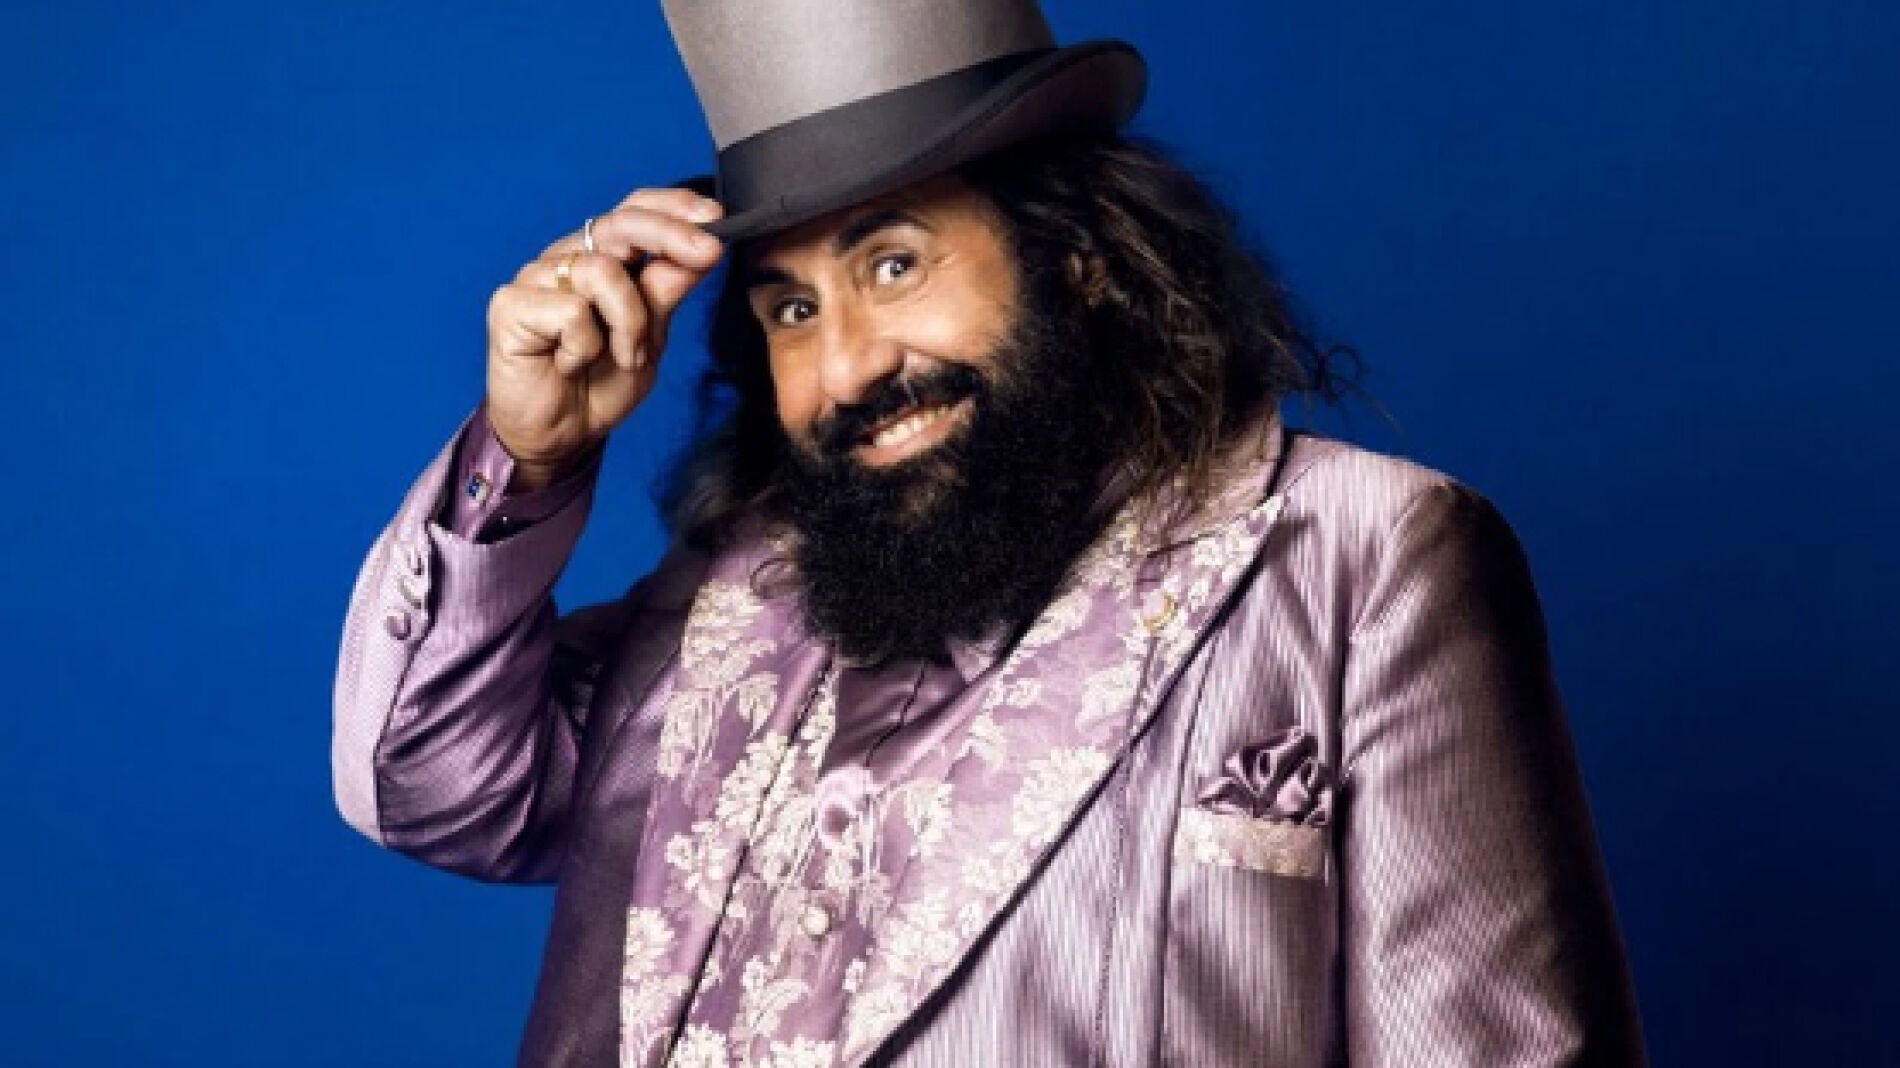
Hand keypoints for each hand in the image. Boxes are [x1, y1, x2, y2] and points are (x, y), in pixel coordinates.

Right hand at [484, 186, 725, 488]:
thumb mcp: (651, 337)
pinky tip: (568, 364)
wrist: (563, 436)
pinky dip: (583, 346)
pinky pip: (570, 310)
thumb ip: (667, 291)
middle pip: (620, 223)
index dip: (673, 205)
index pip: (634, 210)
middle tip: (708, 253)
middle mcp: (568, 259)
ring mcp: (536, 277)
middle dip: (671, 236)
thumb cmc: (601, 383)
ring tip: (623, 357)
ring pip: (601, 270)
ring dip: (629, 323)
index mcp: (602, 258)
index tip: (714, 214)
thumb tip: (704, 247)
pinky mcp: (509, 304)